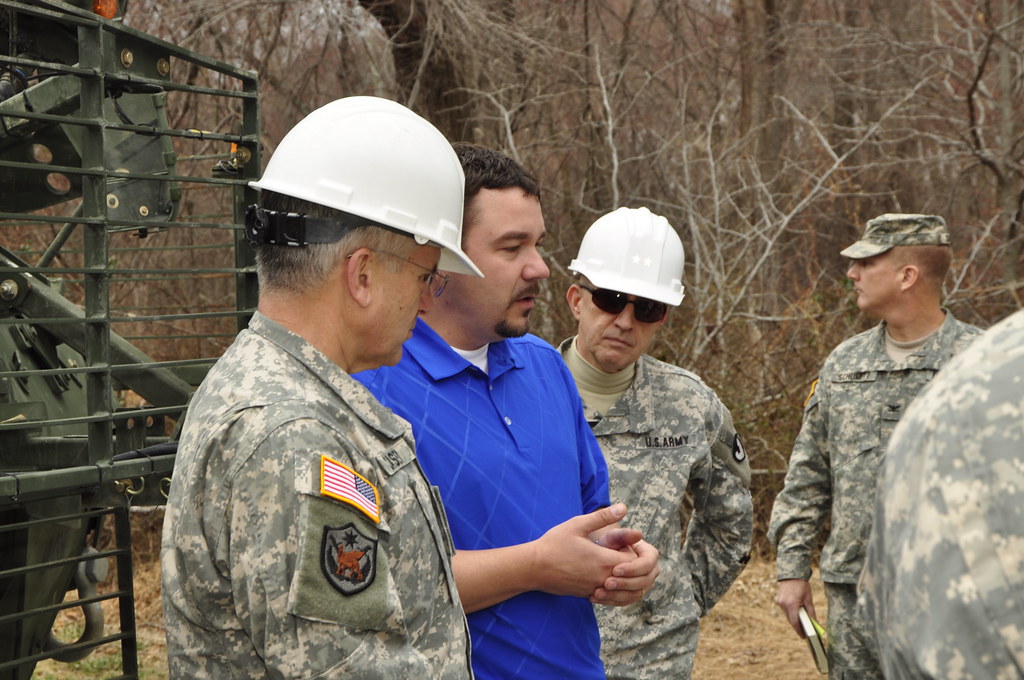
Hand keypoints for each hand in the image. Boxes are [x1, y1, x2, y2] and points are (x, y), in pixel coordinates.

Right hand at [529, 503, 643, 598]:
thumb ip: (602, 517)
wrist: (533, 568)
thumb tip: (623, 507)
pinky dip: (613, 589)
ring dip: (625, 580)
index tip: (623, 544)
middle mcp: (603, 578)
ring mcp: (595, 589)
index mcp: (604, 560)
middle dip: (634, 567)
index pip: (637, 562)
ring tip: (616, 566)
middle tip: (622, 553)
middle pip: (633, 579)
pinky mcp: (587, 595)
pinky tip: (605, 577)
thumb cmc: (554, 544)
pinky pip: (610, 597)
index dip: (635, 553)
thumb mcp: (577, 525)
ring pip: (623, 591)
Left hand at [590, 535, 659, 606]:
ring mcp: (643, 585)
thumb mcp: (614, 536)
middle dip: (624, 584)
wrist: (602, 555)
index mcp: (650, 555)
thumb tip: (638, 534)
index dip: (632, 569)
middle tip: (606, 583)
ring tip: (598, 593)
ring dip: (616, 595)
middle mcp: (651, 572)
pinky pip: (624, 602)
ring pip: (634, 595)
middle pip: (643, 582)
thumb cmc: (609, 542)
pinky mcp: (632, 595)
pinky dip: (609, 600)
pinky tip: (595, 597)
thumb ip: (624, 534)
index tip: (614, 570)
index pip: (647, 564)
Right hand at [775, 578, 815, 636]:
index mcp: (791, 604)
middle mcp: (783, 604)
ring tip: (802, 623)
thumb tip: (814, 623)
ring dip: (794, 619)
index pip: (795, 622)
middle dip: (797, 626)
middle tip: (805, 632)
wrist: (791, 574)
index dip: (799, 631)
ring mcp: (779, 602)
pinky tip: (797, 613)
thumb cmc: (802, 585)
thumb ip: (811, 612)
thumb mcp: (808, 599)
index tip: (804, 637)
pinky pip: (785, 610)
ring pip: (787, 615)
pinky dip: (791, 613)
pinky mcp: (778, 600)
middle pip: (791, 620)